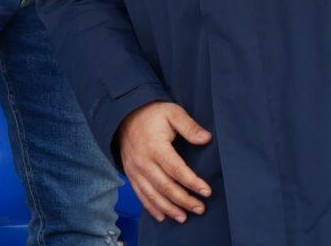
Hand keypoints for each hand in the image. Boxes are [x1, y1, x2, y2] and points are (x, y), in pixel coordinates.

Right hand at [118, 101, 212, 224]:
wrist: (125, 115)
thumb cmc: (153, 114)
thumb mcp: (173, 112)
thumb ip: (189, 126)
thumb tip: (206, 138)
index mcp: (155, 147)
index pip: (176, 170)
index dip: (192, 182)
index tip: (206, 191)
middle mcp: (143, 162)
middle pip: (165, 187)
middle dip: (183, 200)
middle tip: (200, 208)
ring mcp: (135, 170)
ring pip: (153, 195)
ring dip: (169, 209)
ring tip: (184, 217)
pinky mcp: (130, 175)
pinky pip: (140, 195)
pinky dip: (152, 208)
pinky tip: (163, 217)